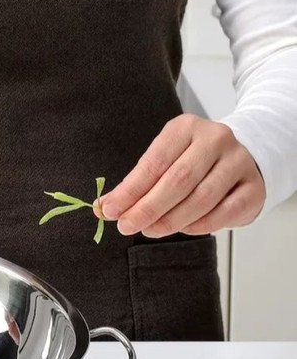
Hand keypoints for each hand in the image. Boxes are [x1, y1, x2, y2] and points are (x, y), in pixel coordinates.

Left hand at [95, 114, 265, 236]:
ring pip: (201, 198)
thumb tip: (103, 207)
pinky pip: (225, 212)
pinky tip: (183, 229)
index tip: (109, 210)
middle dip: (147, 208)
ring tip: (149, 230)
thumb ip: (135, 184)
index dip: (129, 190)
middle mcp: (215, 139)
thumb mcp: (161, 162)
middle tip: (126, 226)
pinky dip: (199, 225)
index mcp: (185, 128)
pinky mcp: (254, 187)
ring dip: (171, 220)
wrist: (239, 157)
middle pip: (177, 180)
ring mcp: (239, 162)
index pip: (153, 162)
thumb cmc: (190, 161)